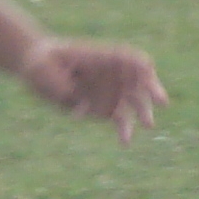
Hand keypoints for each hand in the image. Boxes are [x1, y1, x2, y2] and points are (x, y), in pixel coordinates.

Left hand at [19, 40, 166, 140]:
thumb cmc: (42, 60)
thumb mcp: (45, 66)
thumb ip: (58, 82)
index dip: (142, 65)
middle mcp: (110, 74)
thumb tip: (70, 97)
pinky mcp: (102, 109)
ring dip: (141, 113)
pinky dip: (123, 129)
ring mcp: (108, 92)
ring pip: (132, 103)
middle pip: (137, 81)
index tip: (149, 73)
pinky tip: (125, 142)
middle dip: (151, 90)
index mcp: (101, 57)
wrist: (37, 66)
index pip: (129, 59)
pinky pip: (118, 120)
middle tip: (161, 101)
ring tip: (147, 126)